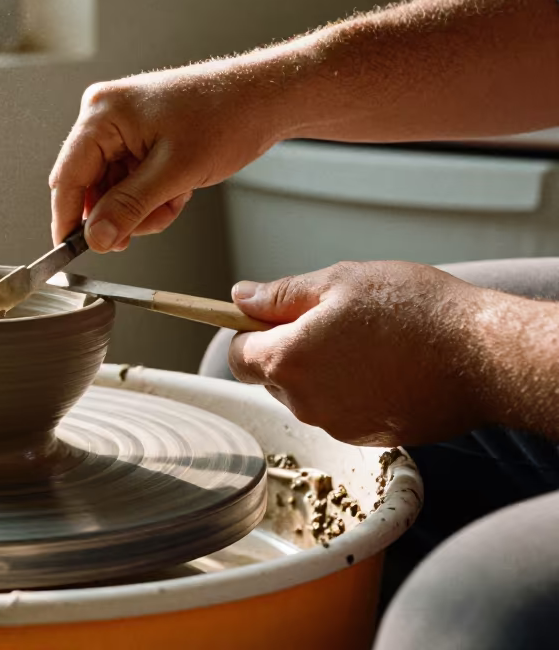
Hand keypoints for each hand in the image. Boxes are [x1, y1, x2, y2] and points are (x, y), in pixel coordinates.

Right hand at [48, 67, 284, 250]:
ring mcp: (121, 124)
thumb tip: (95, 237)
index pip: (68, 176)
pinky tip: (178, 190)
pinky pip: (129, 179)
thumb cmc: (226, 116)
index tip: (69, 251)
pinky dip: (152, 195)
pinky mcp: (138, 134)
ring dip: (142, 206)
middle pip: (90, 185)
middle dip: (121, 212)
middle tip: (151, 222)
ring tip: (175, 199)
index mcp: (102, 113)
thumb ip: (128, 208)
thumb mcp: (174, 173)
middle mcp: (105, 115)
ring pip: (112, 188)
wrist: (265, 99)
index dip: (68, 218)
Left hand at [228, 261, 493, 445]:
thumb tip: (240, 297)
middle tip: (335, 321)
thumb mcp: (339, 282)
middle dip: (291, 350)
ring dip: (324, 371)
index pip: (238, 356)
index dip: (251, 333)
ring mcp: (338, 426)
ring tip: (370, 341)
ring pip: (310, 395)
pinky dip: (355, 391)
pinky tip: (389, 367)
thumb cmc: (412, 310)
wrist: (483, 354)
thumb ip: (281, 295)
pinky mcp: (371, 438)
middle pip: (274, 377)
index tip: (273, 317)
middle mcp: (305, 403)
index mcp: (288, 362)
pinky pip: (344, 411)